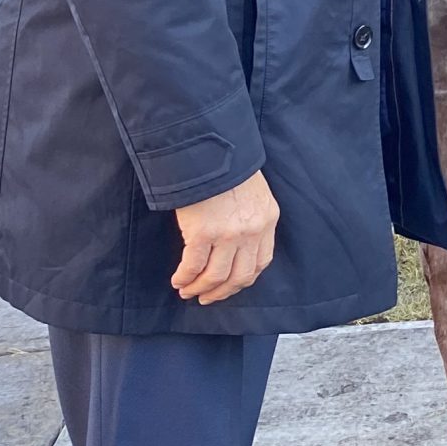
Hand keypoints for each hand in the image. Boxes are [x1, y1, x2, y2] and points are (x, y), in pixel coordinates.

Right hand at [171, 168, 277, 305]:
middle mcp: (252, 230)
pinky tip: (178, 280)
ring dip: (200, 288)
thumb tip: (235, 242)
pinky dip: (185, 278)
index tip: (230, 286)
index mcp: (268, 218)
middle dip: (222, 292)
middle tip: (206, 298)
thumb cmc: (227, 165)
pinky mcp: (203, 234)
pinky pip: (194, 267)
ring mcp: (229, 234)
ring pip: (216, 277)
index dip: (243, 279)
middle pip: (241, 276)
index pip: (262, 261)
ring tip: (187, 291)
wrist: (209, 148)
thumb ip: (250, 215)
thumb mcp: (252, 191)